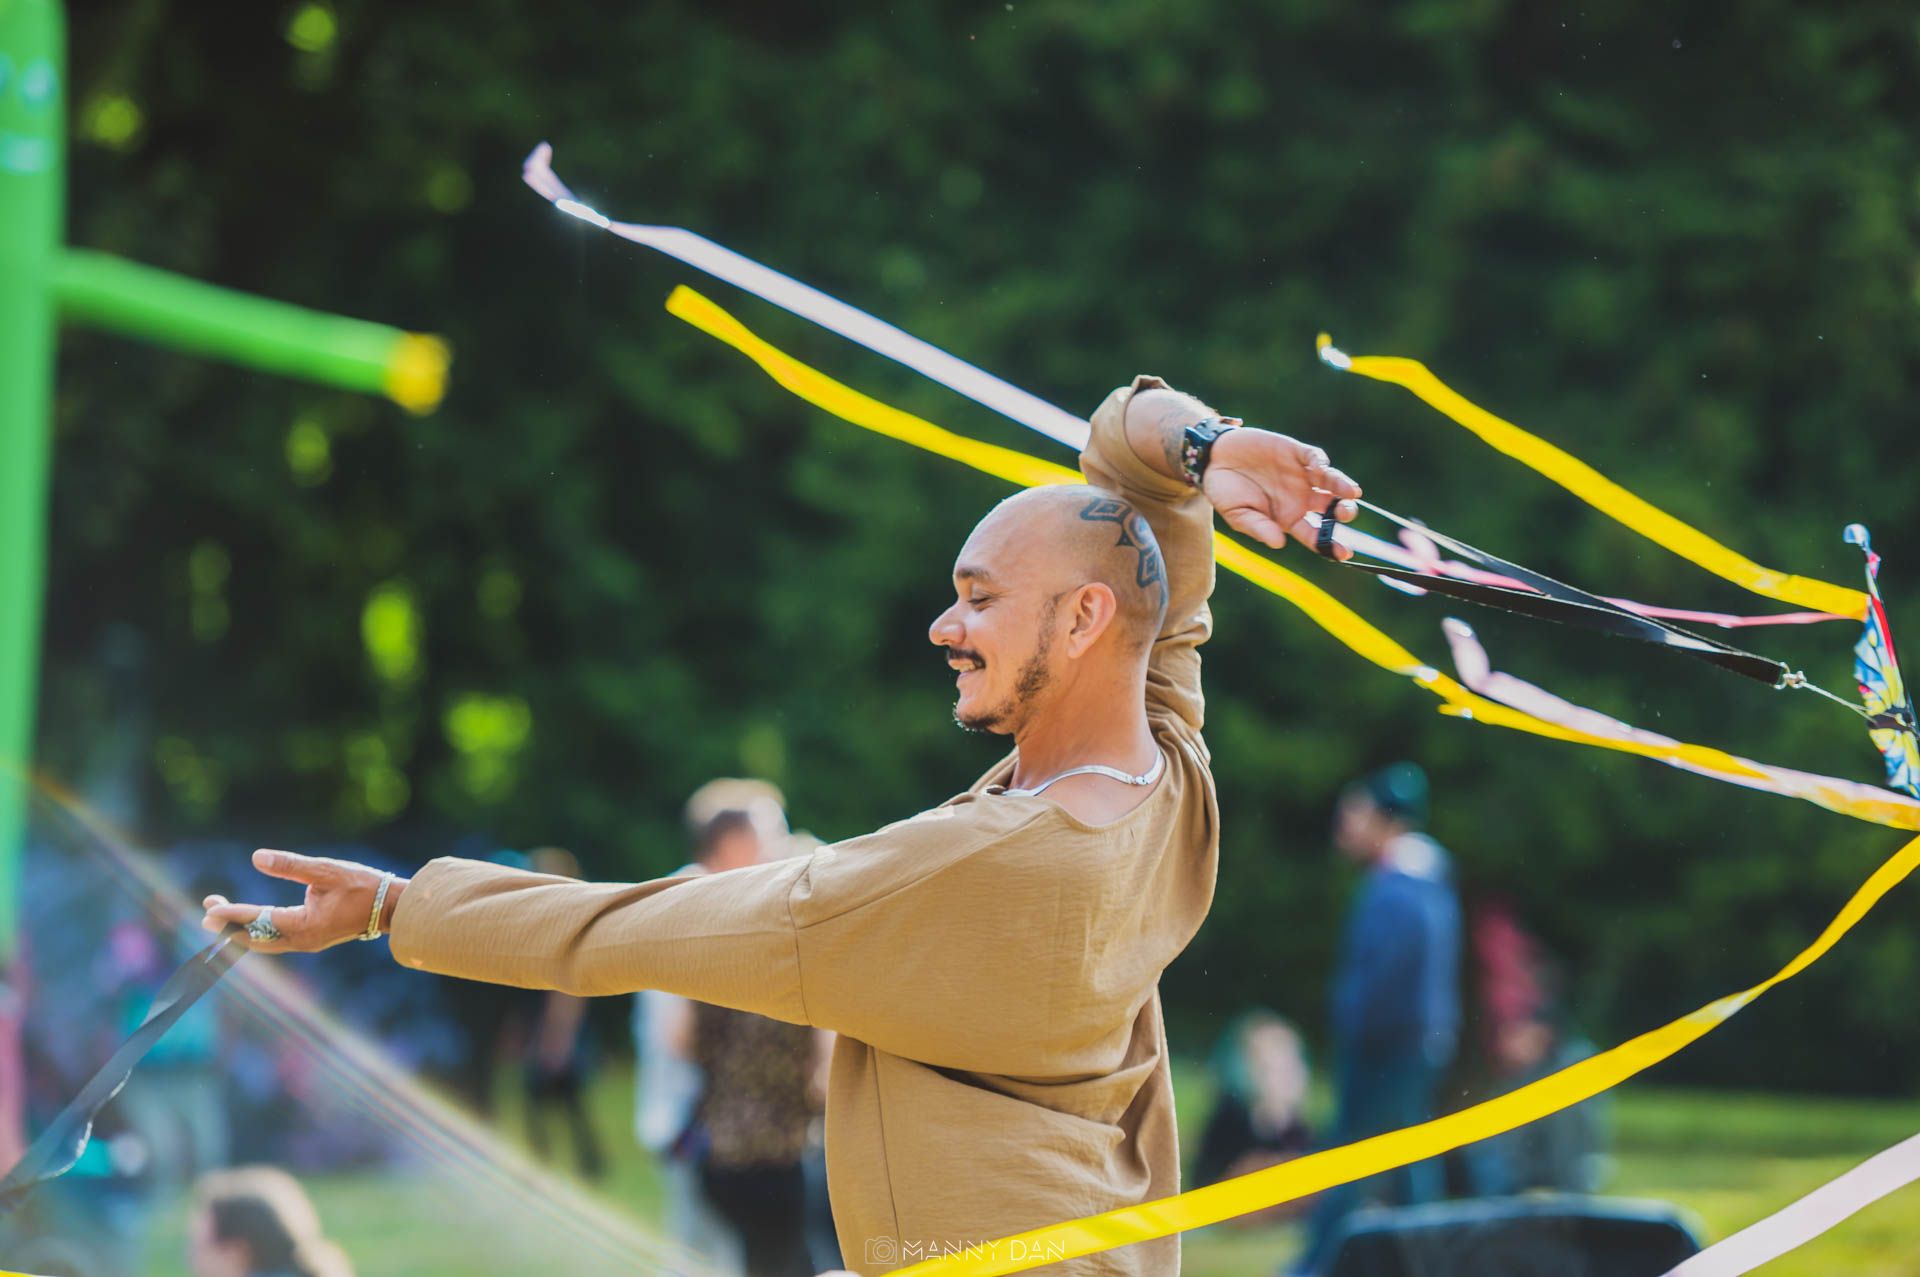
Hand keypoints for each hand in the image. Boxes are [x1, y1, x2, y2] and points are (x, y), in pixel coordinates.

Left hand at [201, 849, 401, 953]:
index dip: (233, 915)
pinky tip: (248, 919)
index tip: (210, 910)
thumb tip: (257, 858)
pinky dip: (256, 930)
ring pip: (263, 942)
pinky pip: (274, 939)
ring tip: (219, 913)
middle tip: (207, 912)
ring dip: (241, 929)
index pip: (260, 921)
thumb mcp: (327, 871)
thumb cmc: (364, 886)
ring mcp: (307, 943)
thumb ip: (291, 865)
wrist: (392, 907)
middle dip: (230, 926)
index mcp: (306, 926)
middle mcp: (303, 941)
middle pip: (256, 939)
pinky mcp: (310, 939)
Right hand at [1201, 427, 1360, 555]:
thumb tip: (1278, 543)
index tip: (1343, 553)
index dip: (1330, 544)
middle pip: (1330, 508)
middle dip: (1342, 512)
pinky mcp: (1295, 453)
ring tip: (1350, 493)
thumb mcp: (1237, 515)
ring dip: (1342, 487)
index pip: (1315, 534)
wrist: (1213, 459)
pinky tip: (1322, 469)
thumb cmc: (1225, 492)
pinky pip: (1314, 458)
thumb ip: (1258, 528)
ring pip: (1330, 482)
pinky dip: (1321, 463)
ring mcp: (1301, 475)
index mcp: (1289, 519)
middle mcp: (1301, 498)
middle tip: (1345, 513)